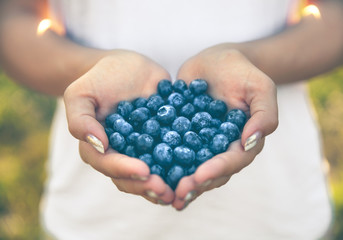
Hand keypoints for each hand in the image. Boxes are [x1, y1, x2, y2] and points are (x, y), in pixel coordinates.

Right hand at [64, 50, 173, 204]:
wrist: (128, 67)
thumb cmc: (101, 79)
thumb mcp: (81, 93)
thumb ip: (80, 119)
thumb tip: (98, 145)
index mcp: (99, 147)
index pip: (108, 164)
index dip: (125, 170)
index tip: (144, 171)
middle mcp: (120, 154)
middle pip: (130, 178)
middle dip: (146, 186)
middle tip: (165, 190)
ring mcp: (142, 150)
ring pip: (150, 175)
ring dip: (163, 186)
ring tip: (178, 191)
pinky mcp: (162, 142)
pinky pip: (170, 158)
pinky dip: (179, 168)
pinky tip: (193, 173)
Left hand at [172, 46, 277, 209]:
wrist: (215, 60)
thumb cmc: (241, 72)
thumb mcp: (259, 87)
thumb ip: (264, 114)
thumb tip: (251, 141)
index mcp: (242, 142)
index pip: (232, 162)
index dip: (216, 171)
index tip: (199, 177)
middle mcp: (221, 148)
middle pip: (210, 173)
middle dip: (195, 184)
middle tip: (177, 193)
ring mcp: (200, 144)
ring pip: (190, 167)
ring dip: (177, 180)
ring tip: (162, 191)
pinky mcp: (181, 135)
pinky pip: (171, 149)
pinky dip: (161, 161)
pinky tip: (146, 168)